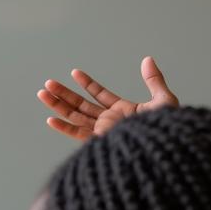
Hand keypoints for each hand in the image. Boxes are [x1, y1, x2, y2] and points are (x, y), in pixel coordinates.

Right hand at [37, 56, 177, 140]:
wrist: (163, 150)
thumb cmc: (168, 130)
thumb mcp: (164, 100)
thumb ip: (154, 81)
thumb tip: (147, 59)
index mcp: (124, 111)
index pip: (100, 95)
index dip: (87, 84)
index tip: (75, 73)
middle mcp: (110, 122)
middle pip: (81, 106)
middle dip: (64, 94)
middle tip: (47, 83)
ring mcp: (103, 132)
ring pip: (75, 117)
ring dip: (58, 106)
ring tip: (42, 93)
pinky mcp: (100, 142)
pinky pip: (78, 135)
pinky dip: (64, 128)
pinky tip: (51, 119)